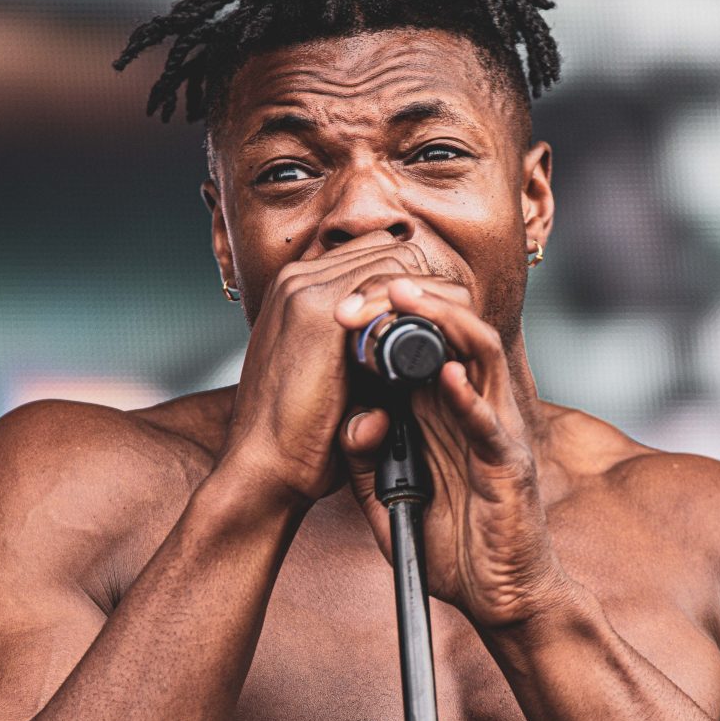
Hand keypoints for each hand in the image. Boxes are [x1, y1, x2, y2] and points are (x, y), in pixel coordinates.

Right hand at [215, 238, 430, 507]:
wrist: (261, 470)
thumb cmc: (296, 436)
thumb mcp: (330, 381)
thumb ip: (360, 356)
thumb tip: (403, 352)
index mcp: (296, 291)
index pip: (371, 258)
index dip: (411, 285)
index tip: (439, 317)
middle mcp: (298, 279)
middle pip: (388, 250)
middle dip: (428, 284)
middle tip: (457, 321)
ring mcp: (306, 291)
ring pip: (396, 261)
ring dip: (430, 295)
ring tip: (455, 332)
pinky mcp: (322, 315)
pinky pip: (392, 286)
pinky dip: (422, 307)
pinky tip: (441, 339)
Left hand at [334, 275, 571, 628]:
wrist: (499, 597)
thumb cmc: (453, 546)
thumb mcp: (390, 501)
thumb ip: (366, 461)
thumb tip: (350, 421)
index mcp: (443, 410)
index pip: (420, 341)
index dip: (385, 315)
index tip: (342, 304)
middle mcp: (473, 408)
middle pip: (452, 329)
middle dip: (410, 300)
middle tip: (367, 289)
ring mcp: (495, 431)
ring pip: (480, 354)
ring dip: (444, 321)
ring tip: (407, 300)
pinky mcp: (509, 465)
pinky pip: (491, 423)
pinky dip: (468, 397)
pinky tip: (443, 377)